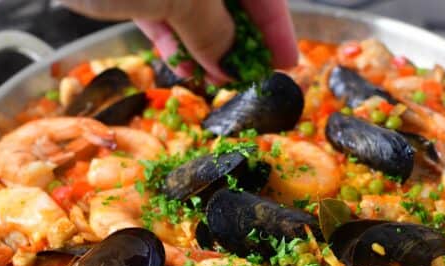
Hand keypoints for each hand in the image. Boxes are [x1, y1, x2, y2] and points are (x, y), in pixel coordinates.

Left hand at [57, 0, 297, 83]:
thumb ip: (212, 29)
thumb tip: (228, 59)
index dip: (277, 28)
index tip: (287, 61)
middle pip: (229, 0)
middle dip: (238, 38)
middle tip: (248, 75)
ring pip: (193, 5)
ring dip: (203, 44)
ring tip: (214, 78)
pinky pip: (158, 7)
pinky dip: (170, 35)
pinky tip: (180, 63)